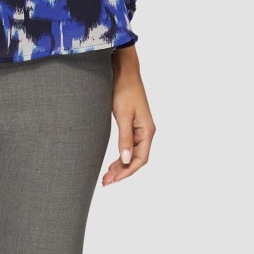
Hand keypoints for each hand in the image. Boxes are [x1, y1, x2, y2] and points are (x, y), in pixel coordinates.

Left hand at [102, 46, 155, 185]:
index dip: (127, 171)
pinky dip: (120, 155)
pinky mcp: (132, 124)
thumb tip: (125, 160)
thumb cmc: (124, 91)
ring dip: (120, 165)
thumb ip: (125, 138)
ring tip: (107, 176)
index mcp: (147, 131)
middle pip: (136, 158)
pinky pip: (128, 145)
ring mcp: (139, 128)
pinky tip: (113, 161)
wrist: (123, 72)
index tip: (113, 179)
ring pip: (131, 153)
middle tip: (106, 181)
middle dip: (122, 171)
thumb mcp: (123, 115)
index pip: (140, 159)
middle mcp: (146, 132)